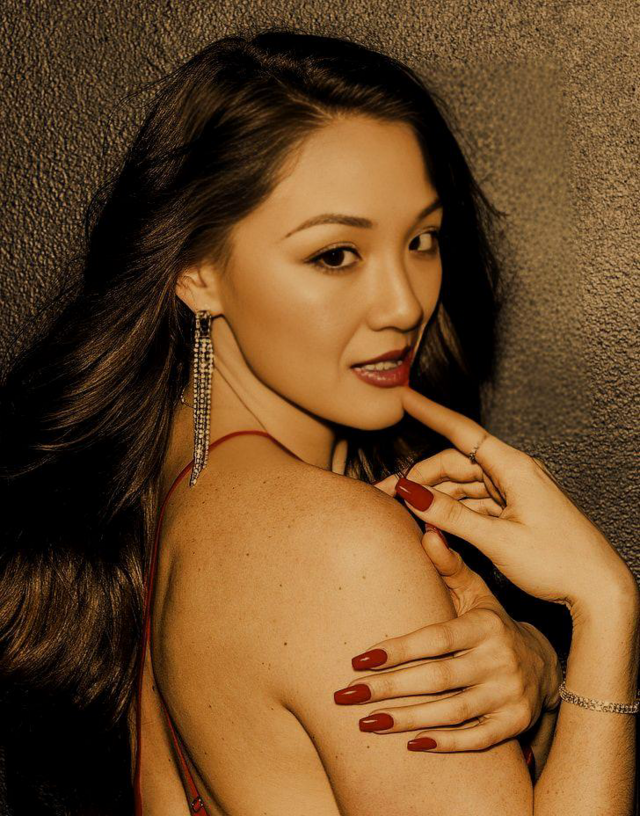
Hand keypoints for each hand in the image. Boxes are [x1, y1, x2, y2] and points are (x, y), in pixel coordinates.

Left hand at [334, 525, 561, 750]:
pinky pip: (476, 739)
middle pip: (436, 679)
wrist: (545, 663)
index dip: (397, 651)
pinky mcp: (515, 724)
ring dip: (406, 720)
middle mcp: (498, 660)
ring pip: (451, 712)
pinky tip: (410, 745)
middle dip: (388, 689)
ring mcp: (508, 695)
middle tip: (345, 695)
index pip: (434, 640)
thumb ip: (448, 565)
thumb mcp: (476, 591)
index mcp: (483, 626)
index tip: (357, 661)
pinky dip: (445, 744)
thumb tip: (427, 526)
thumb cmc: (492, 623)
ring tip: (365, 722)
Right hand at [390, 386, 636, 615]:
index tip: (405, 398)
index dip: (430, 413)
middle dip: (419, 476)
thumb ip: (451, 516)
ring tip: (404, 512)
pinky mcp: (515, 513)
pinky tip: (434, 524)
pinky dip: (453, 512)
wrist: (599, 590)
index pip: (462, 432)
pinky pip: (475, 504)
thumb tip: (412, 495)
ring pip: (463, 486)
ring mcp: (514, 494)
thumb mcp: (498, 540)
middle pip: (455, 464)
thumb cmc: (560, 563)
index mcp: (514, 468)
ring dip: (434, 497)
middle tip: (387, 494)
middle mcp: (513, 474)